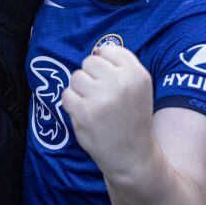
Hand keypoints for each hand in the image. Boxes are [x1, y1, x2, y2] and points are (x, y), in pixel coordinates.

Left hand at [61, 44, 154, 178]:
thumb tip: (97, 50)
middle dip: (91, 77)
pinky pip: (66, 95)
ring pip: (76, 77)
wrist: (132, 154)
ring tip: (95, 106)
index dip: (104, 65)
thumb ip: (122, 64)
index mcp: (137, 74)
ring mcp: (102, 98)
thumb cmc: (132, 116)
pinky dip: (72, 104)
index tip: (110, 81)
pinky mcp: (85, 112)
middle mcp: (121, 83)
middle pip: (89, 62)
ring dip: (80, 90)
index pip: (107, 50)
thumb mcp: (139, 86)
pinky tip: (86, 115)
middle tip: (102, 96)